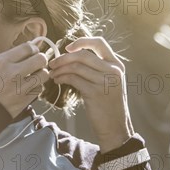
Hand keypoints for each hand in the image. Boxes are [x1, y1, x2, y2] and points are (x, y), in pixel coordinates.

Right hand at [0, 42, 49, 117]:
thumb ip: (12, 56)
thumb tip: (32, 45)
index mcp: (2, 61)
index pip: (28, 47)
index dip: (34, 49)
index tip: (33, 52)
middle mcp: (13, 72)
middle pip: (41, 59)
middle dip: (40, 60)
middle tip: (36, 64)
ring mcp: (20, 88)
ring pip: (44, 75)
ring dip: (40, 74)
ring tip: (33, 76)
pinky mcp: (24, 100)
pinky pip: (39, 89)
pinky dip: (35, 88)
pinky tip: (28, 88)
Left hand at [48, 37, 134, 152]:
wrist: (115, 127)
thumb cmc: (107, 104)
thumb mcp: (108, 81)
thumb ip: (97, 68)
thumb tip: (71, 55)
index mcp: (117, 64)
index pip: (99, 42)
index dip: (81, 42)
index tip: (67, 47)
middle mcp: (113, 70)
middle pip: (83, 54)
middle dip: (64, 57)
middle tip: (52, 63)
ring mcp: (105, 81)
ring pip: (76, 66)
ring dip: (60, 69)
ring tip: (53, 73)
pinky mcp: (95, 92)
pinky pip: (73, 79)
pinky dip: (62, 78)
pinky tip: (57, 81)